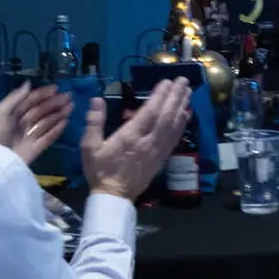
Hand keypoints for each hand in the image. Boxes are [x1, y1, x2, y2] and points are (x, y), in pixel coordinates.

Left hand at [0, 82, 74, 165]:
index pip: (30, 101)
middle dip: (54, 103)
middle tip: (69, 96)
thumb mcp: (0, 112)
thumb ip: (15, 98)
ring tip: (71, 107)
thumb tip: (28, 83)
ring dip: (59, 114)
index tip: (56, 88)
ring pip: (47, 123)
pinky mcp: (36, 149)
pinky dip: (57, 130)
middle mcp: (22, 123)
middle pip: (41, 111)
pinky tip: (65, 122)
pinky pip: (48, 138)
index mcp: (12, 113)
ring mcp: (30, 136)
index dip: (42, 94)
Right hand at [80, 80, 189, 199]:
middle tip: (184, 80)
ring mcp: (157, 150)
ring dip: (181, 107)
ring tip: (188, 92)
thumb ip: (94, 122)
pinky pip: (174, 138)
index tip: (167, 81)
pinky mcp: (162, 158)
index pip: (149, 112)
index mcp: (130, 137)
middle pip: (166, 116)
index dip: (160, 96)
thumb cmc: (100, 170)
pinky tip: (186, 115)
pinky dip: (182, 125)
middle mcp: (147, 141)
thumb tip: (97, 100)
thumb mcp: (89, 147)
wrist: (114, 197)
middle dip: (176, 96)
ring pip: (173, 126)